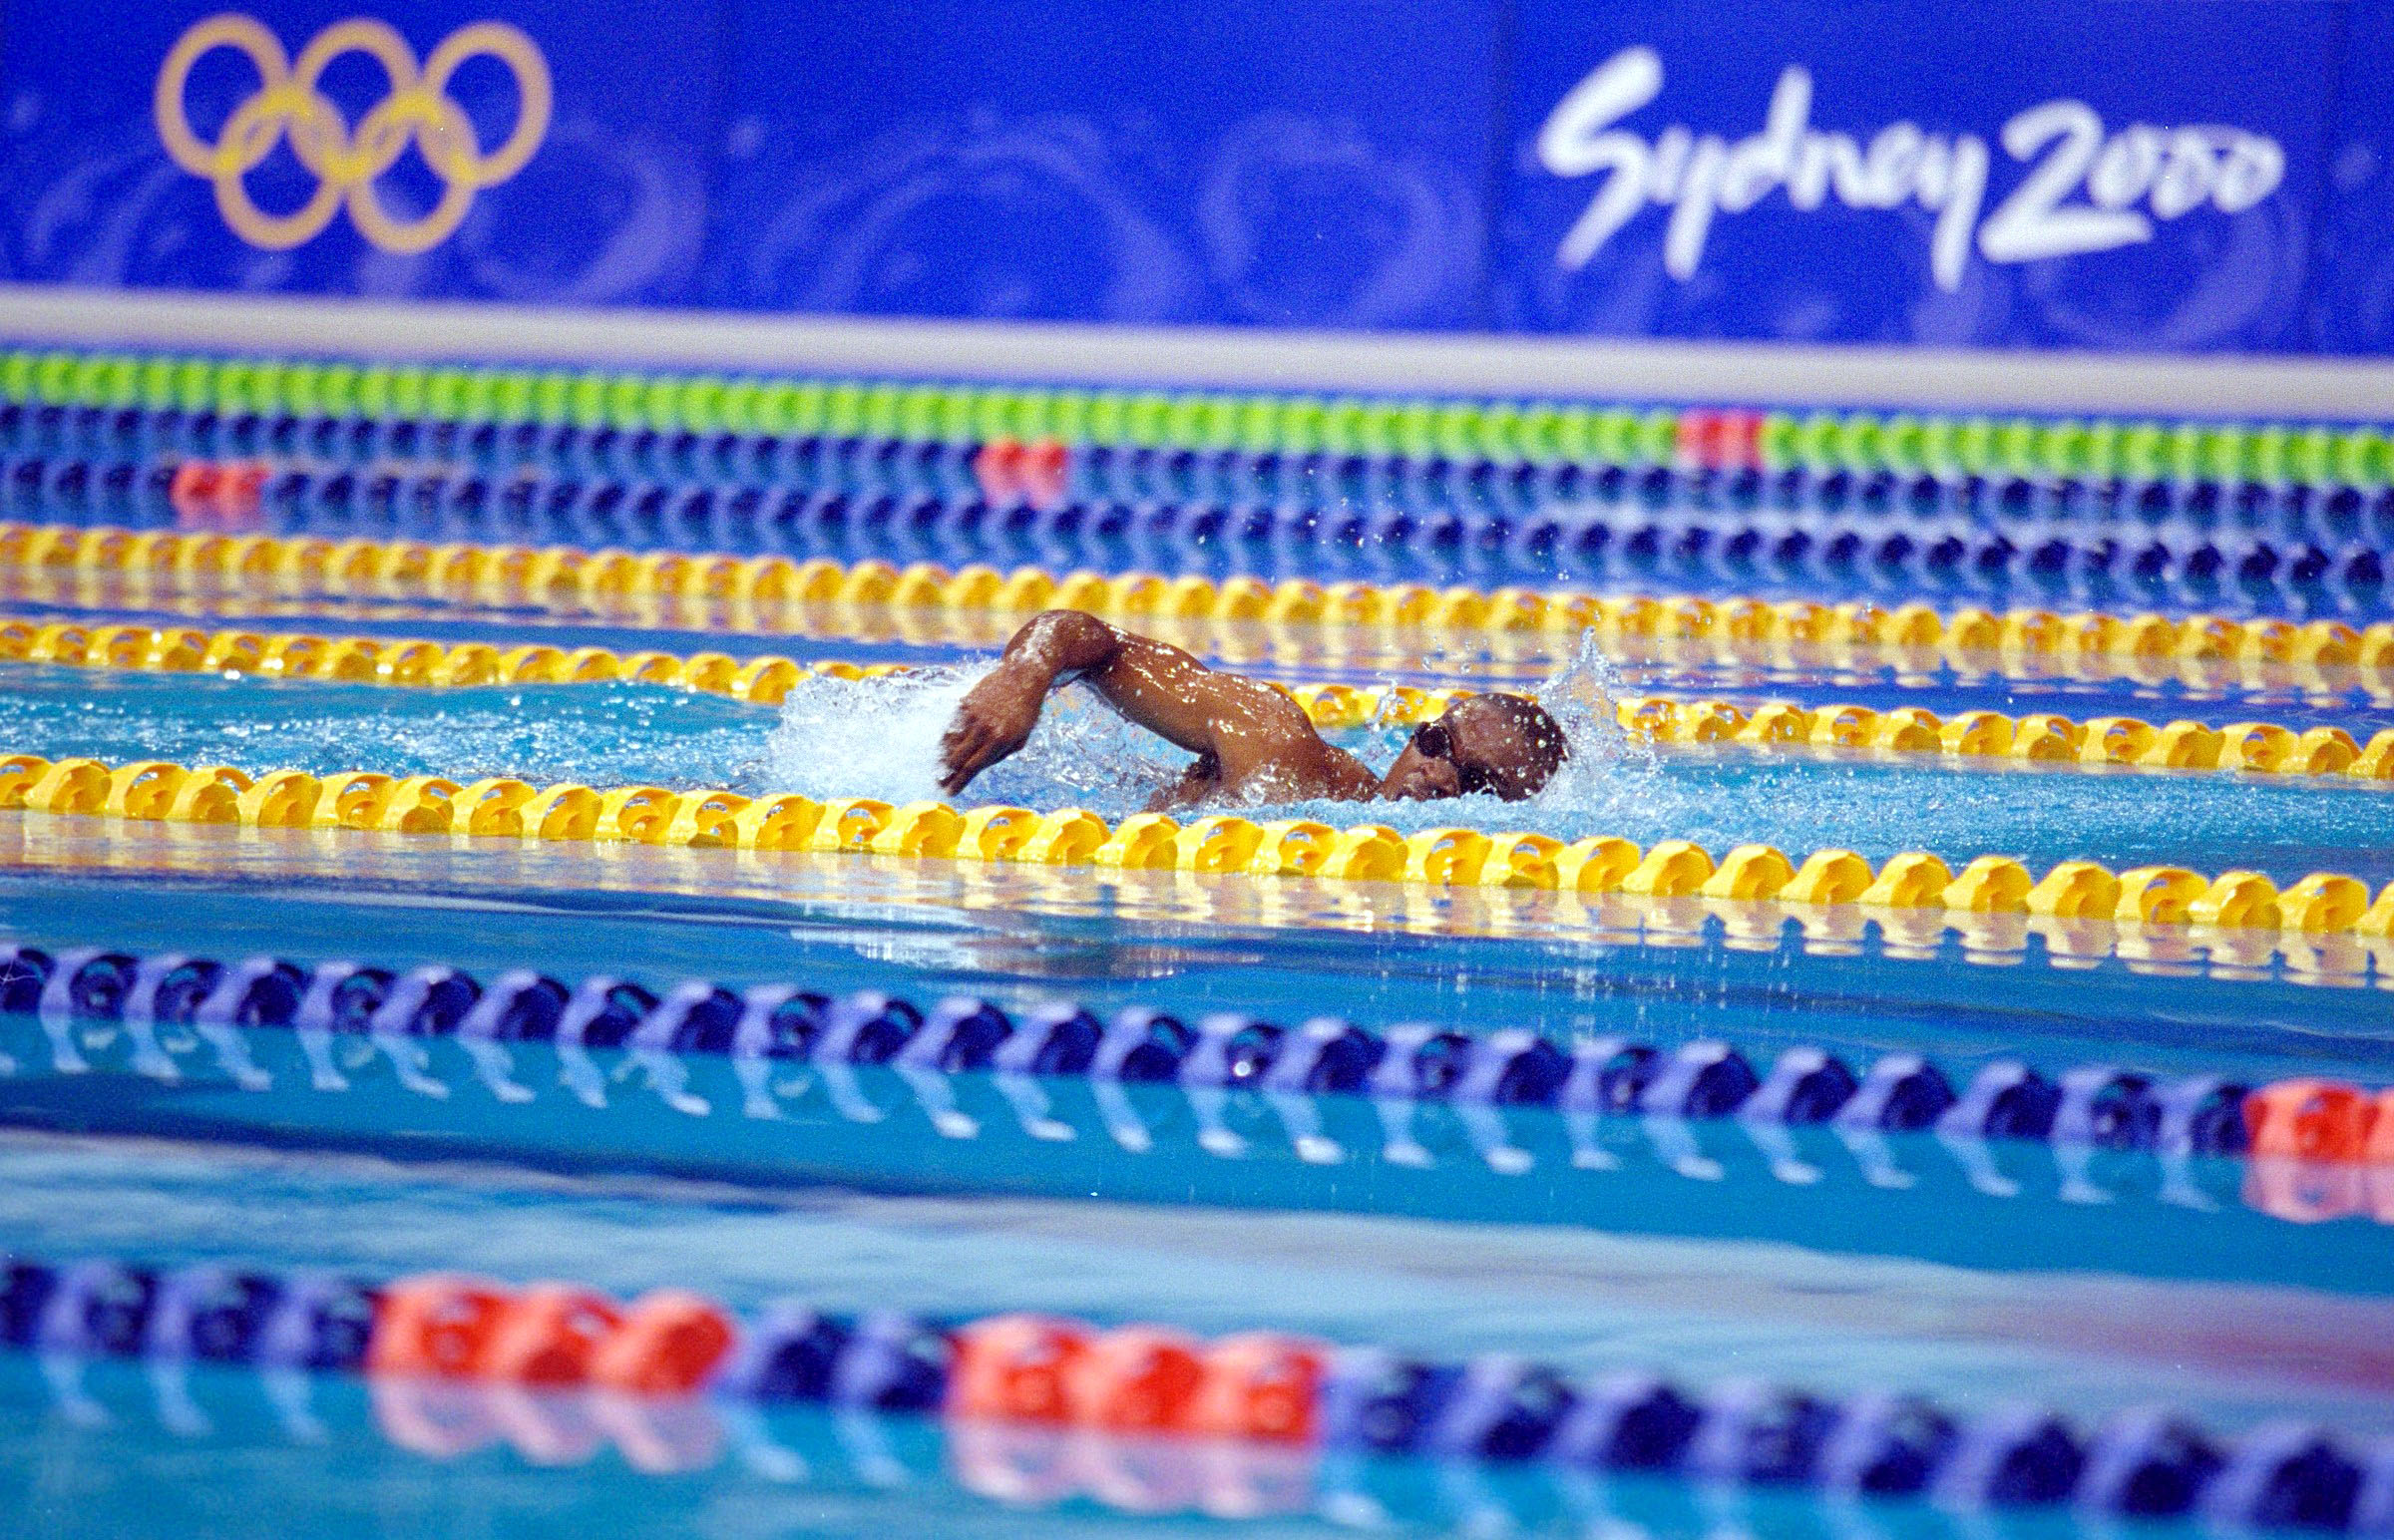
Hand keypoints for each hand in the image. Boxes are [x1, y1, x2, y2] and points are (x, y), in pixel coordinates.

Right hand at [937, 674, 1043, 794]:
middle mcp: (984, 729)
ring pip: (951, 742)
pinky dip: (946, 739)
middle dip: (946, 774)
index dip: (959, 782)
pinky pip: (952, 725)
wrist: (1023, 676)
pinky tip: (943, 749)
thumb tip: (977, 768)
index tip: (950, 792)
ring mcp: (972, 715)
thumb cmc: (1026, 710)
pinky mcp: (965, 703)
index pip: (973, 767)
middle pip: (958, 758)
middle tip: (939, 784)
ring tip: (939, 770)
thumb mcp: (1021, 737)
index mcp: (1000, 740)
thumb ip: (999, 754)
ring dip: (943, 758)